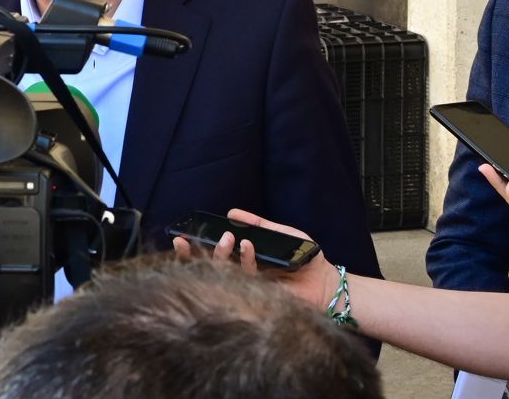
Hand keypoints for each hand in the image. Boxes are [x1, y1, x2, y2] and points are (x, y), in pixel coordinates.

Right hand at [172, 209, 339, 306]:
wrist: (329, 282)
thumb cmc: (307, 259)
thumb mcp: (283, 234)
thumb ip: (259, 225)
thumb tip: (232, 212)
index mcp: (242, 261)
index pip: (211, 255)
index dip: (192, 248)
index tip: (180, 236)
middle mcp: (241, 275)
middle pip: (209, 267)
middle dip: (193, 255)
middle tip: (187, 239)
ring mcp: (250, 287)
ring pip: (224, 274)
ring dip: (222, 254)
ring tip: (229, 237)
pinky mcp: (262, 296)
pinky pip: (247, 280)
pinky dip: (246, 260)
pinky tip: (248, 246)